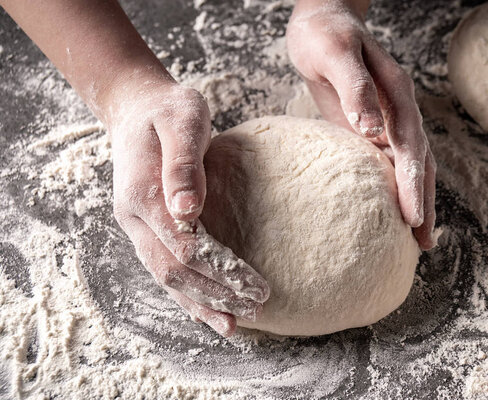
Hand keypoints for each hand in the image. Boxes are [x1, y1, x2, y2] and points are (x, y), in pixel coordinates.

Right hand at [109, 80, 269, 335]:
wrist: (139, 109)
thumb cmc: (167, 111)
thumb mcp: (181, 121)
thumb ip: (183, 164)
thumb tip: (187, 210)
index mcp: (141, 193)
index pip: (181, 245)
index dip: (216, 269)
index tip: (250, 283)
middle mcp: (134, 217)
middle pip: (173, 270)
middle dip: (215, 292)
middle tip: (256, 304)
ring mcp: (138, 227)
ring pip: (167, 278)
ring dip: (202, 303)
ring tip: (236, 324)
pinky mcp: (149, 230)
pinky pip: (167, 269)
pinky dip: (189, 294)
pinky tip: (213, 310)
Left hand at [286, 0, 436, 249]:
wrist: (322, 21)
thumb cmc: (325, 35)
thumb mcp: (337, 54)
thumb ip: (357, 89)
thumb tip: (372, 130)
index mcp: (397, 94)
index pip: (410, 145)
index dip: (412, 182)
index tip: (413, 217)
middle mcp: (398, 111)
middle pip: (419, 161)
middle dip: (423, 201)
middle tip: (424, 242)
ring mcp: (386, 121)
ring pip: (409, 165)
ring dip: (416, 199)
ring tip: (418, 237)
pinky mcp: (370, 128)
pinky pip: (387, 162)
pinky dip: (394, 188)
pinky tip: (391, 211)